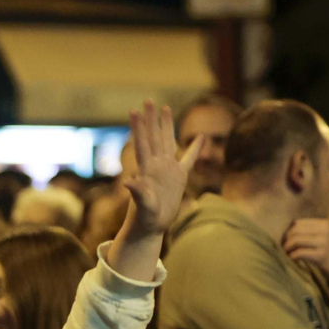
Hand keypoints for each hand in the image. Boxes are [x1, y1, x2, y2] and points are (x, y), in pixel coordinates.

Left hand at [120, 99, 199, 239]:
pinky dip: (195, 149)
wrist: (150, 228)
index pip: (142, 143)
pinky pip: (189, 160)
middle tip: (148, 100)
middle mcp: (157, 166)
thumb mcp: (142, 207)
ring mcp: (168, 170)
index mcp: (148, 170)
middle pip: (154, 137)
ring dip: (166, 126)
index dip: (139, 127)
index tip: (134, 110)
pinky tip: (201, 137)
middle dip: (151, 118)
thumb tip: (128, 181)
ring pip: (168, 142)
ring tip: (165, 108)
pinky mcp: (179, 178)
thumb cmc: (144, 220)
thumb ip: (137, 194)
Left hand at [285, 218, 328, 286]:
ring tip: (287, 254)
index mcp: (325, 224)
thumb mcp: (325, 236)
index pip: (297, 223)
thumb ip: (311, 231)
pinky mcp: (322, 255)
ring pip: (296, 240)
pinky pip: (299, 253)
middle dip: (286, 240)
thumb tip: (285, 231)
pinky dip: (292, 256)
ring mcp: (324, 242)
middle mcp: (325, 230)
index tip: (285, 241)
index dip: (288, 232)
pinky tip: (292, 259)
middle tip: (284, 249)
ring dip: (287, 248)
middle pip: (295, 230)